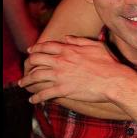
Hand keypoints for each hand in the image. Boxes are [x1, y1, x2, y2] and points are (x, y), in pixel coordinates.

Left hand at [18, 36, 135, 103]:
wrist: (114, 80)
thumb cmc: (109, 63)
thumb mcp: (95, 45)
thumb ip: (79, 40)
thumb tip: (66, 37)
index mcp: (69, 50)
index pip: (46, 46)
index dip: (36, 48)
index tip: (31, 51)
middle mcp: (61, 61)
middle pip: (36, 59)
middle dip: (28, 63)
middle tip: (25, 67)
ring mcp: (61, 76)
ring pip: (36, 76)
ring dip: (26, 80)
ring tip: (23, 84)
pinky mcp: (63, 90)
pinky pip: (44, 93)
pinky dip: (36, 97)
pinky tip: (32, 100)